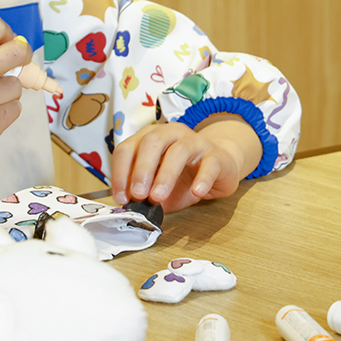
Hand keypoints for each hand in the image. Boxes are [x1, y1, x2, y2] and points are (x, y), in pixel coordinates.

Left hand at [109, 118, 261, 212]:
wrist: (219, 168)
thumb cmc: (184, 176)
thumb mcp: (158, 185)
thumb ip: (144, 193)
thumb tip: (130, 206)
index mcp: (150, 138)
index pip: (128, 148)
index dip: (121, 172)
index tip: (122, 196)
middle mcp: (170, 134)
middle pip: (151, 142)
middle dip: (141, 169)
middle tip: (138, 194)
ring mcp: (195, 142)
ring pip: (178, 151)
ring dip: (166, 175)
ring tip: (158, 197)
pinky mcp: (216, 155)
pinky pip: (209, 164)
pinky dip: (202, 179)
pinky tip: (195, 192)